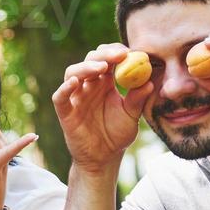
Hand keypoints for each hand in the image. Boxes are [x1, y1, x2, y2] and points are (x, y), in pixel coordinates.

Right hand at [51, 44, 151, 173]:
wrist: (104, 158)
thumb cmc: (117, 134)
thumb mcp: (131, 115)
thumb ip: (138, 99)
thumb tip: (150, 83)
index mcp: (105, 82)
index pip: (107, 59)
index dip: (115, 52)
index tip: (129, 52)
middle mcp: (89, 86)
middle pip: (90, 61)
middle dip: (103, 55)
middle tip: (118, 56)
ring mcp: (75, 97)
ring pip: (73, 73)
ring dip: (86, 67)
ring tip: (101, 67)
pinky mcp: (65, 112)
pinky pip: (60, 97)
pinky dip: (64, 88)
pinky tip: (75, 82)